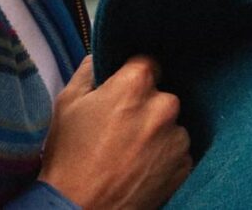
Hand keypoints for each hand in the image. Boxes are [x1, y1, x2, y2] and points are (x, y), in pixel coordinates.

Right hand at [38, 55, 191, 208]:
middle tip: (120, 126)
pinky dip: (162, 155)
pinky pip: (176, 150)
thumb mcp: (68, 103)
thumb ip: (89, 71)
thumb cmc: (70, 156)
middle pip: (160, 95)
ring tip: (129, 151)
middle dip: (144, 105)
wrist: (80, 209)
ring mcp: (177, 138)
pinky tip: (139, 165)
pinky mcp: (184, 165)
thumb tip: (101, 57)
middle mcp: (164, 107)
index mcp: (136, 85)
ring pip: (170, 124)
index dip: (132, 77)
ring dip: (155, 131)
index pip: (147, 64)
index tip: (122, 92)